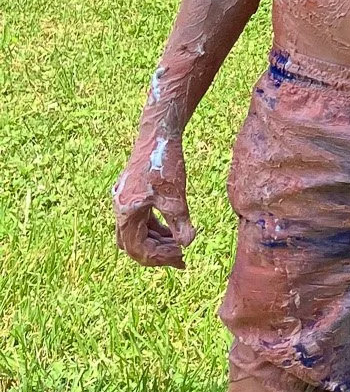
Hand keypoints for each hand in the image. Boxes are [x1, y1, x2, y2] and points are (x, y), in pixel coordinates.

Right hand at [113, 129, 194, 266]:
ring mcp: (125, 200)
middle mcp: (120, 208)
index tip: (181, 258)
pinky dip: (155, 226)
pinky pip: (141, 219)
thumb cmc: (165, 163)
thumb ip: (180, 223)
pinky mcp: (133, 193)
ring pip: (137, 231)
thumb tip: (187, 244)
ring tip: (179, 245)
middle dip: (156, 252)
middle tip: (180, 258)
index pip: (137, 248)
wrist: (159, 133)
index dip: (159, 257)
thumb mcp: (175, 197)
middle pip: (133, 243)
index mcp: (125, 212)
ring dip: (157, 240)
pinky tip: (173, 229)